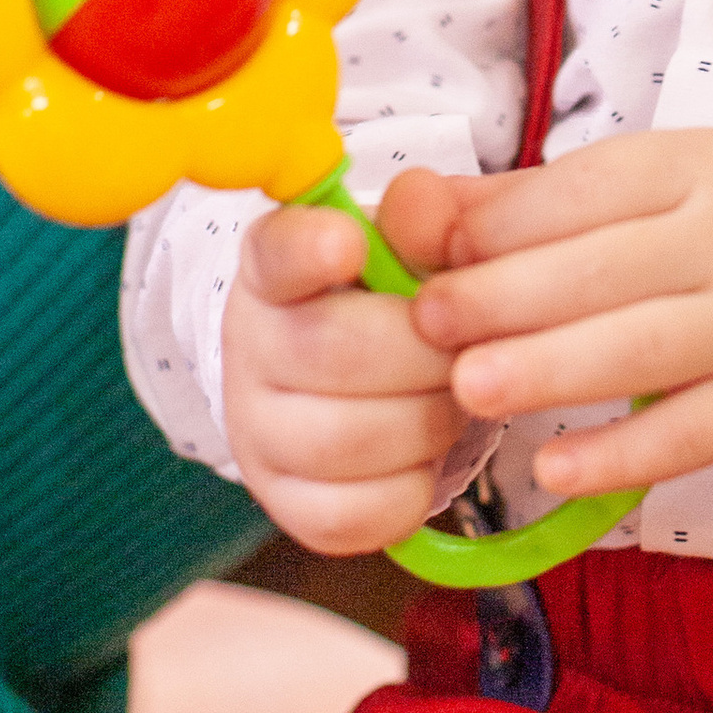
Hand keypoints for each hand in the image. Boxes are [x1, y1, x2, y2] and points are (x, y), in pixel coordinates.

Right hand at [222, 173, 474, 555]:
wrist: (352, 376)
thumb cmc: (385, 298)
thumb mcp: (406, 244)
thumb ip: (422, 218)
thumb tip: (424, 199)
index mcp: (275, 265)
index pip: (276, 252)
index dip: (310, 249)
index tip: (349, 245)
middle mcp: (249, 347)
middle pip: (334, 351)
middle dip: (426, 354)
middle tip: (464, 349)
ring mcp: (257, 432)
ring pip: (347, 440)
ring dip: (428, 420)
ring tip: (448, 397)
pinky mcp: (285, 504)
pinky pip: (355, 513)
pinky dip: (411, 488)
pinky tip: (423, 455)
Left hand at [409, 128, 712, 498]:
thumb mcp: (647, 181)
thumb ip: (525, 199)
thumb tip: (408, 206)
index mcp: (693, 166)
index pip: (585, 191)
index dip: (499, 226)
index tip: (431, 257)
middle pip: (604, 271)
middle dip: (504, 299)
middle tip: (426, 326)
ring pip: (641, 351)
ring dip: (547, 371)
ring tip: (466, 390)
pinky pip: (689, 435)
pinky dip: (619, 455)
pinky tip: (550, 468)